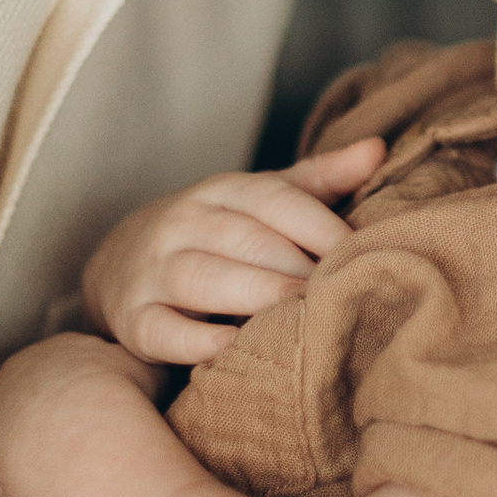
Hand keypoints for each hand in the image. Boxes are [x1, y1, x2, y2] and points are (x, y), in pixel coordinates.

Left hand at [0, 329, 162, 496]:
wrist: (82, 432)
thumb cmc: (120, 402)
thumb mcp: (148, 370)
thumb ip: (145, 365)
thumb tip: (161, 366)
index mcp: (55, 355)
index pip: (52, 372)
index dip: (65, 399)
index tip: (80, 422)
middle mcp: (11, 378)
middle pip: (11, 398)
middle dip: (25, 424)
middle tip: (52, 458)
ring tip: (10, 485)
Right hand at [81, 139, 384, 365]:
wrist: (119, 267)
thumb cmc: (216, 233)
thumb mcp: (260, 200)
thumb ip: (319, 179)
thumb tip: (378, 148)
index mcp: (222, 191)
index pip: (274, 199)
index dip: (320, 226)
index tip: (363, 254)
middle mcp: (183, 224)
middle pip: (245, 239)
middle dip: (296, 266)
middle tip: (343, 294)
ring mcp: (153, 272)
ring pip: (203, 278)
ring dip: (255, 296)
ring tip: (300, 315)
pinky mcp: (134, 321)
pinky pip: (163, 330)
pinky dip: (195, 341)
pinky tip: (231, 349)